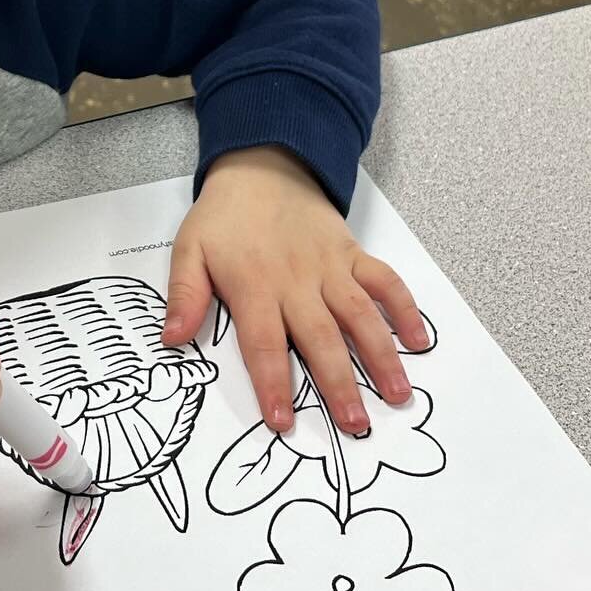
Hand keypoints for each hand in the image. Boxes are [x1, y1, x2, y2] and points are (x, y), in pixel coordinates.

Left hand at [162, 147, 428, 435]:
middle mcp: (297, 281)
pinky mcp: (353, 254)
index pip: (264, 344)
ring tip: (398, 395)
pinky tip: (419, 340)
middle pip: (321, 338)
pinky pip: (385, 281)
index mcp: (254, 285)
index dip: (274, 384)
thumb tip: (172, 339)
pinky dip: (404, 309)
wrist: (263, 165)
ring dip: (381, 356)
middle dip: (339, 385)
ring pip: (360, 316)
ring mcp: (331, 268)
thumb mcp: (189, 250)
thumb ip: (184, 296)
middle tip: (356, 425)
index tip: (283, 422)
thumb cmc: (224, 217)